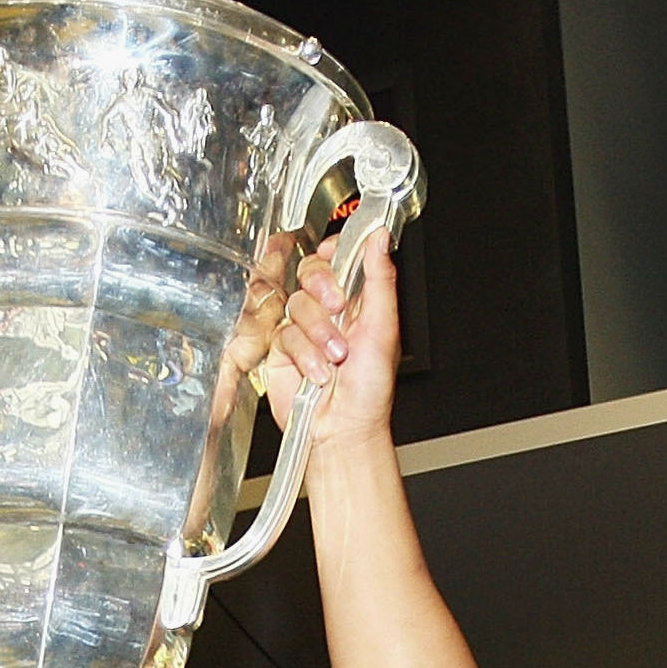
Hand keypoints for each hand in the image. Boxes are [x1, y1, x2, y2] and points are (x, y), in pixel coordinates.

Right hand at [253, 227, 399, 463]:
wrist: (343, 430)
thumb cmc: (370, 390)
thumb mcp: (384, 328)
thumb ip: (380, 279)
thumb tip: (380, 238)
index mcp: (358, 300)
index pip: (339, 257)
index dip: (334, 253)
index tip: (337, 258)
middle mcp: (329, 311)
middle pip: (311, 272)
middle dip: (323, 289)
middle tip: (338, 308)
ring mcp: (304, 329)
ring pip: (297, 304)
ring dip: (318, 333)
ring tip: (335, 359)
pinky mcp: (282, 349)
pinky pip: (283, 334)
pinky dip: (303, 355)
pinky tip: (317, 373)